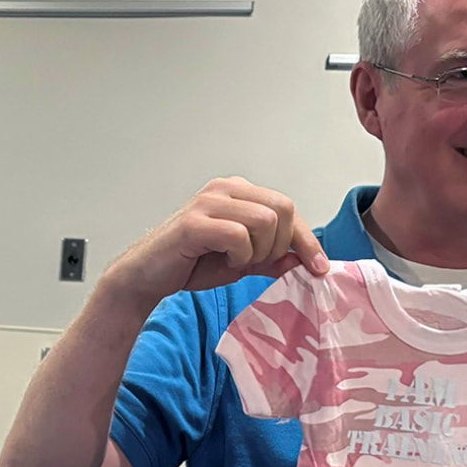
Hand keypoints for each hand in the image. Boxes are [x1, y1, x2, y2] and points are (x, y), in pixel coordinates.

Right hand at [108, 176, 329, 310]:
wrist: (146, 277)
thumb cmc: (190, 264)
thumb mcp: (240, 262)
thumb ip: (270, 258)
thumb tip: (302, 260)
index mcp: (238, 191)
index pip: (288, 207)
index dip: (307, 240)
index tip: (320, 267)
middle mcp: (225, 188)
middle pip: (284, 209)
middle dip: (279, 246)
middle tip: (257, 263)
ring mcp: (209, 202)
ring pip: (266, 221)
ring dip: (259, 251)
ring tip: (237, 262)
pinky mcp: (195, 222)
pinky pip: (239, 236)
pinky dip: (240, 256)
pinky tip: (224, 261)